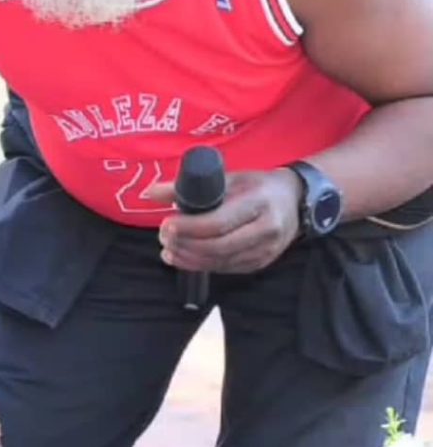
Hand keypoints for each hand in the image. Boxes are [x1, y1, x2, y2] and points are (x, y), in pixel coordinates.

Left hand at [147, 169, 302, 274]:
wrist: (296, 200)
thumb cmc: (258, 186)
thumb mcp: (229, 178)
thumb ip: (190, 186)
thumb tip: (151, 193)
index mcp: (258, 203)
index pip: (219, 222)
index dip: (190, 227)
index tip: (167, 224)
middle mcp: (265, 230)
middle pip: (218, 246)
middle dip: (186, 245)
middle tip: (164, 238)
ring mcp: (265, 251)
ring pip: (221, 262)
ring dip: (190, 259)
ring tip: (169, 250)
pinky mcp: (261, 263)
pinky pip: (227, 269)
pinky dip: (202, 265)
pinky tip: (185, 258)